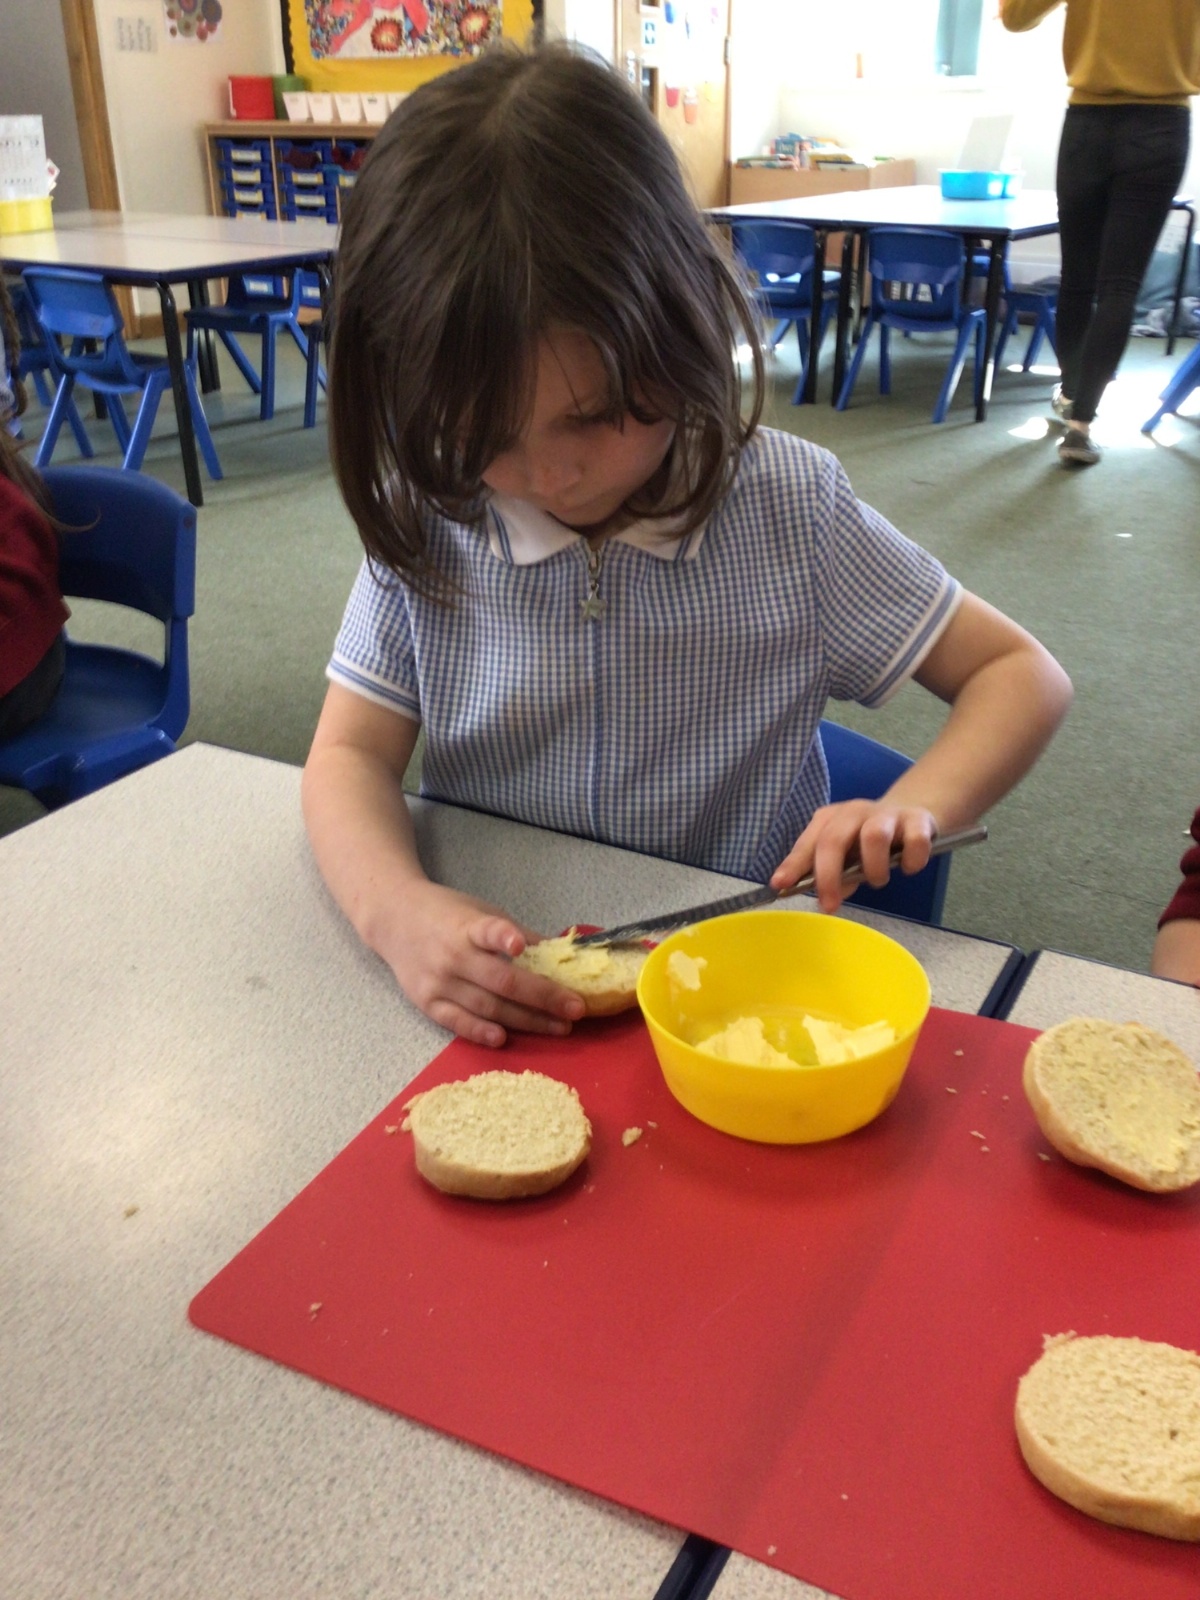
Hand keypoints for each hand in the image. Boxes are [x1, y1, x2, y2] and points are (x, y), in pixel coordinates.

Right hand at [372, 880, 586, 1047]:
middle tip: (576, 1009)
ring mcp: (438, 982)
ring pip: (487, 1006)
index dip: (503, 937)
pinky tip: (504, 1038)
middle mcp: (452, 955)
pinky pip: (457, 1022)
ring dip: (526, 1020)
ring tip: (559, 1027)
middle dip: (543, 997)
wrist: (394, 919)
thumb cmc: (446, 914)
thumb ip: (517, 934)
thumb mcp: (481, 912)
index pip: (487, 931)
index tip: (520, 946)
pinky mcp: (426, 1002)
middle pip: (501, 981)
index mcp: (467, 926)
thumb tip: (562, 955)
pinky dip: (480, 1031)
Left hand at [770, 799, 937, 912]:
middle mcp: (855, 812)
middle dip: (829, 875)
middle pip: (835, 839)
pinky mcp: (918, 820)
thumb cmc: (868, 840)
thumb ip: (835, 875)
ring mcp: (887, 814)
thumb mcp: (847, 856)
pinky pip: (914, 842)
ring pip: (874, 836)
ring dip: (874, 868)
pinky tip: (908, 867)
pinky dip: (910, 861)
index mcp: (831, 819)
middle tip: (829, 905)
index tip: (780, 884)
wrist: (912, 812)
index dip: (794, 864)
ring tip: (878, 880)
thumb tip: (828, 896)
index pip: (809, 843)